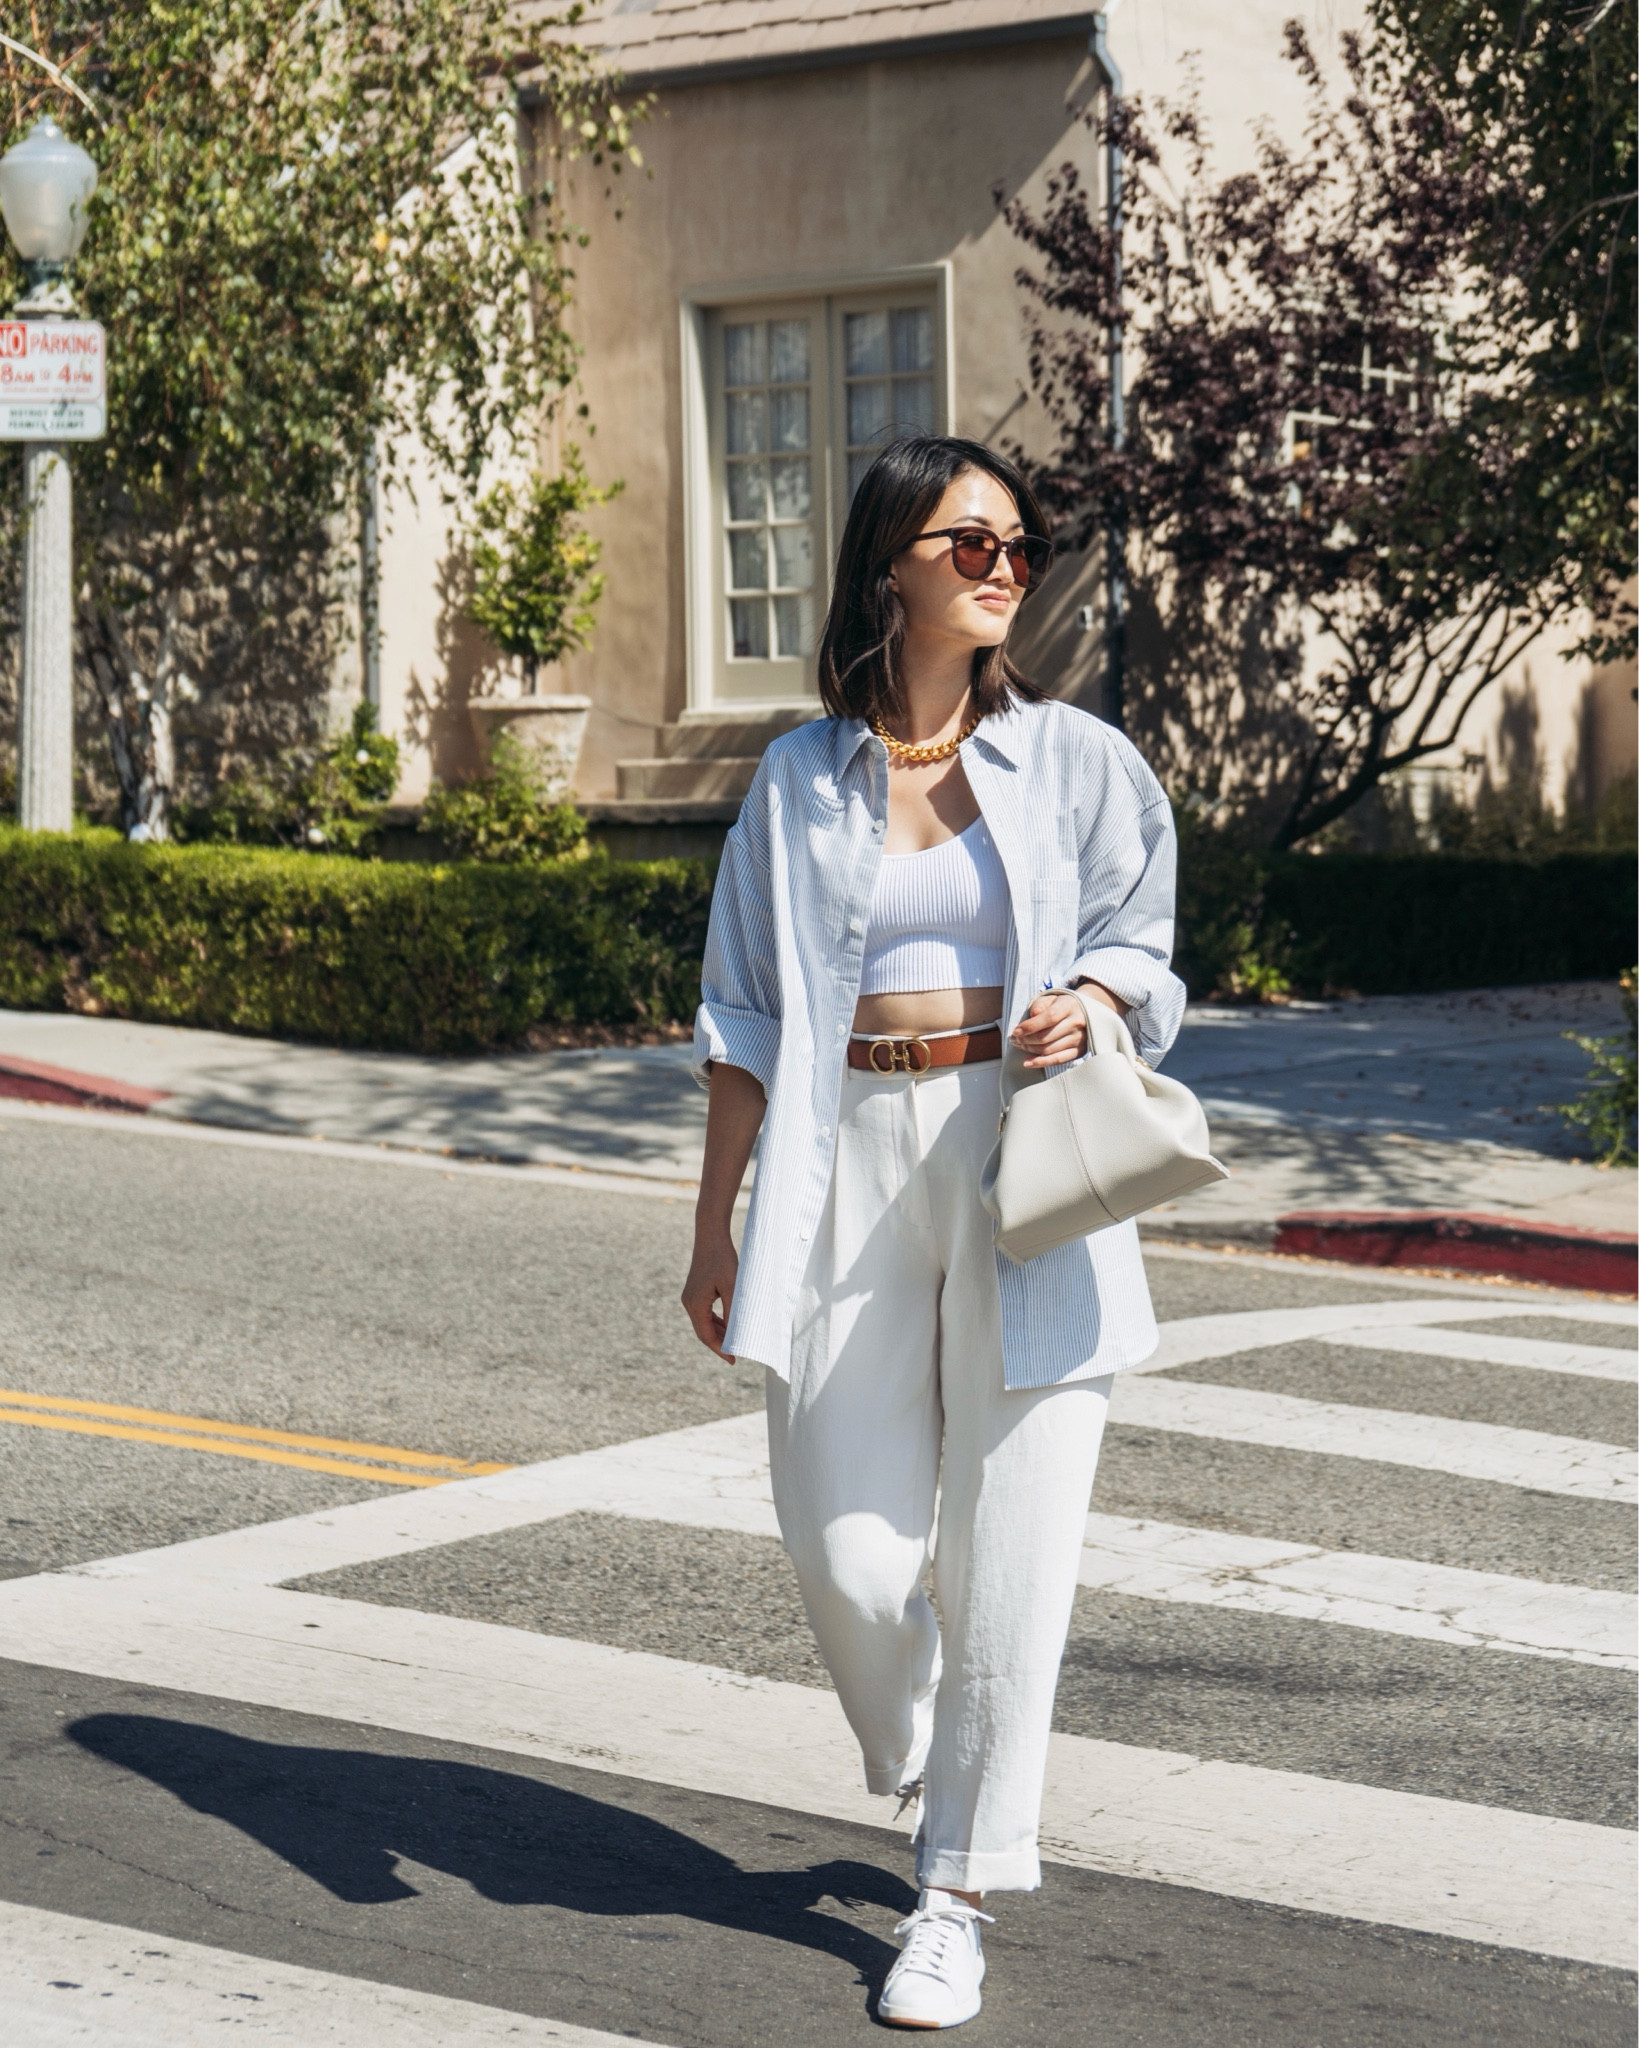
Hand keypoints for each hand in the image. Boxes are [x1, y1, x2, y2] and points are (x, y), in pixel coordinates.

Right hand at [682, 1233, 738, 1358]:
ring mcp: (690, 1297)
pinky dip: (716, 1321)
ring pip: (704, 1323)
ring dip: (718, 1333)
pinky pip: (704, 1313)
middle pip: (703, 1332)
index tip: (733, 1360)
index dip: (720, 1349)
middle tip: (734, 1355)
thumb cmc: (723, 1259)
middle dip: (719, 1344)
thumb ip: (732, 1312)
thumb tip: (735, 1334)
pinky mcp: (695, 1291)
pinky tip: (727, 1325)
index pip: (706, 1335)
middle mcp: (689, 1302)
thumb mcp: (732, 1287)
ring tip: (733, 1343)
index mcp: (695, 1304)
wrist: (711, 1236)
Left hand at [1009, 982, 1127, 1068]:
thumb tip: (1033, 1015)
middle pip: (1046, 1037)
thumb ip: (1040, 1004)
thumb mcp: (1051, 998)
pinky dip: (1041, 1062)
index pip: (1049, 1018)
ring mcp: (1080, 1039)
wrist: (1084, 1012)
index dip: (1030, 1026)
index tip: (1015, 1031)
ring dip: (1030, 1050)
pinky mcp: (1079, 1051)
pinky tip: (1028, 1062)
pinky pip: (1058, 1060)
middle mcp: (1077, 1023)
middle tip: (1013, 1039)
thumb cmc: (1062, 1005)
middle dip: (1025, 1040)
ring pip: (1049, 1049)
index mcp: (1070, 1006)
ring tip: (1019, 1046)